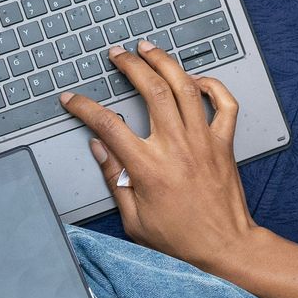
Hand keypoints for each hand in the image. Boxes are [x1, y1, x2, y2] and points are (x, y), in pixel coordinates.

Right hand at [58, 41, 255, 271]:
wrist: (225, 248)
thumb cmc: (180, 240)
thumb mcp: (133, 219)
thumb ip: (114, 178)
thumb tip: (98, 147)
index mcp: (149, 167)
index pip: (108, 125)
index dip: (85, 107)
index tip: (72, 99)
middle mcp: (177, 147)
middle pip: (152, 90)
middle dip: (131, 65)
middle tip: (118, 54)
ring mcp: (204, 141)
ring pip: (186, 87)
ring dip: (166, 63)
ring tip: (149, 50)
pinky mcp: (224, 144)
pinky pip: (225, 104)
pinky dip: (212, 86)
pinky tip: (197, 79)